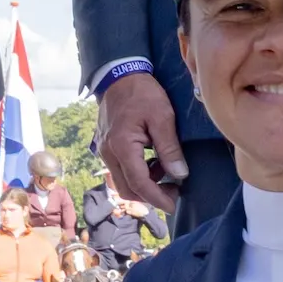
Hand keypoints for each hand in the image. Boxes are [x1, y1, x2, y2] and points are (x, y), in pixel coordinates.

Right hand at [97, 72, 187, 210]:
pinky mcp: (105, 147)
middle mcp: (108, 153)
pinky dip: (137, 174)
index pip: (139, 183)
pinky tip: (153, 162)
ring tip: (165, 172)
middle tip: (174, 191)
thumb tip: (179, 175)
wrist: (119, 76)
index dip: (157, 198)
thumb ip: (170, 148)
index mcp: (122, 146)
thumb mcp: (163, 117)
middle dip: (150, 196)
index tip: (173, 205)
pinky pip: (119, 170)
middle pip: (127, 189)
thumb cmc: (143, 93)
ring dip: (144, 185)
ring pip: (122, 182)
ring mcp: (103, 151)